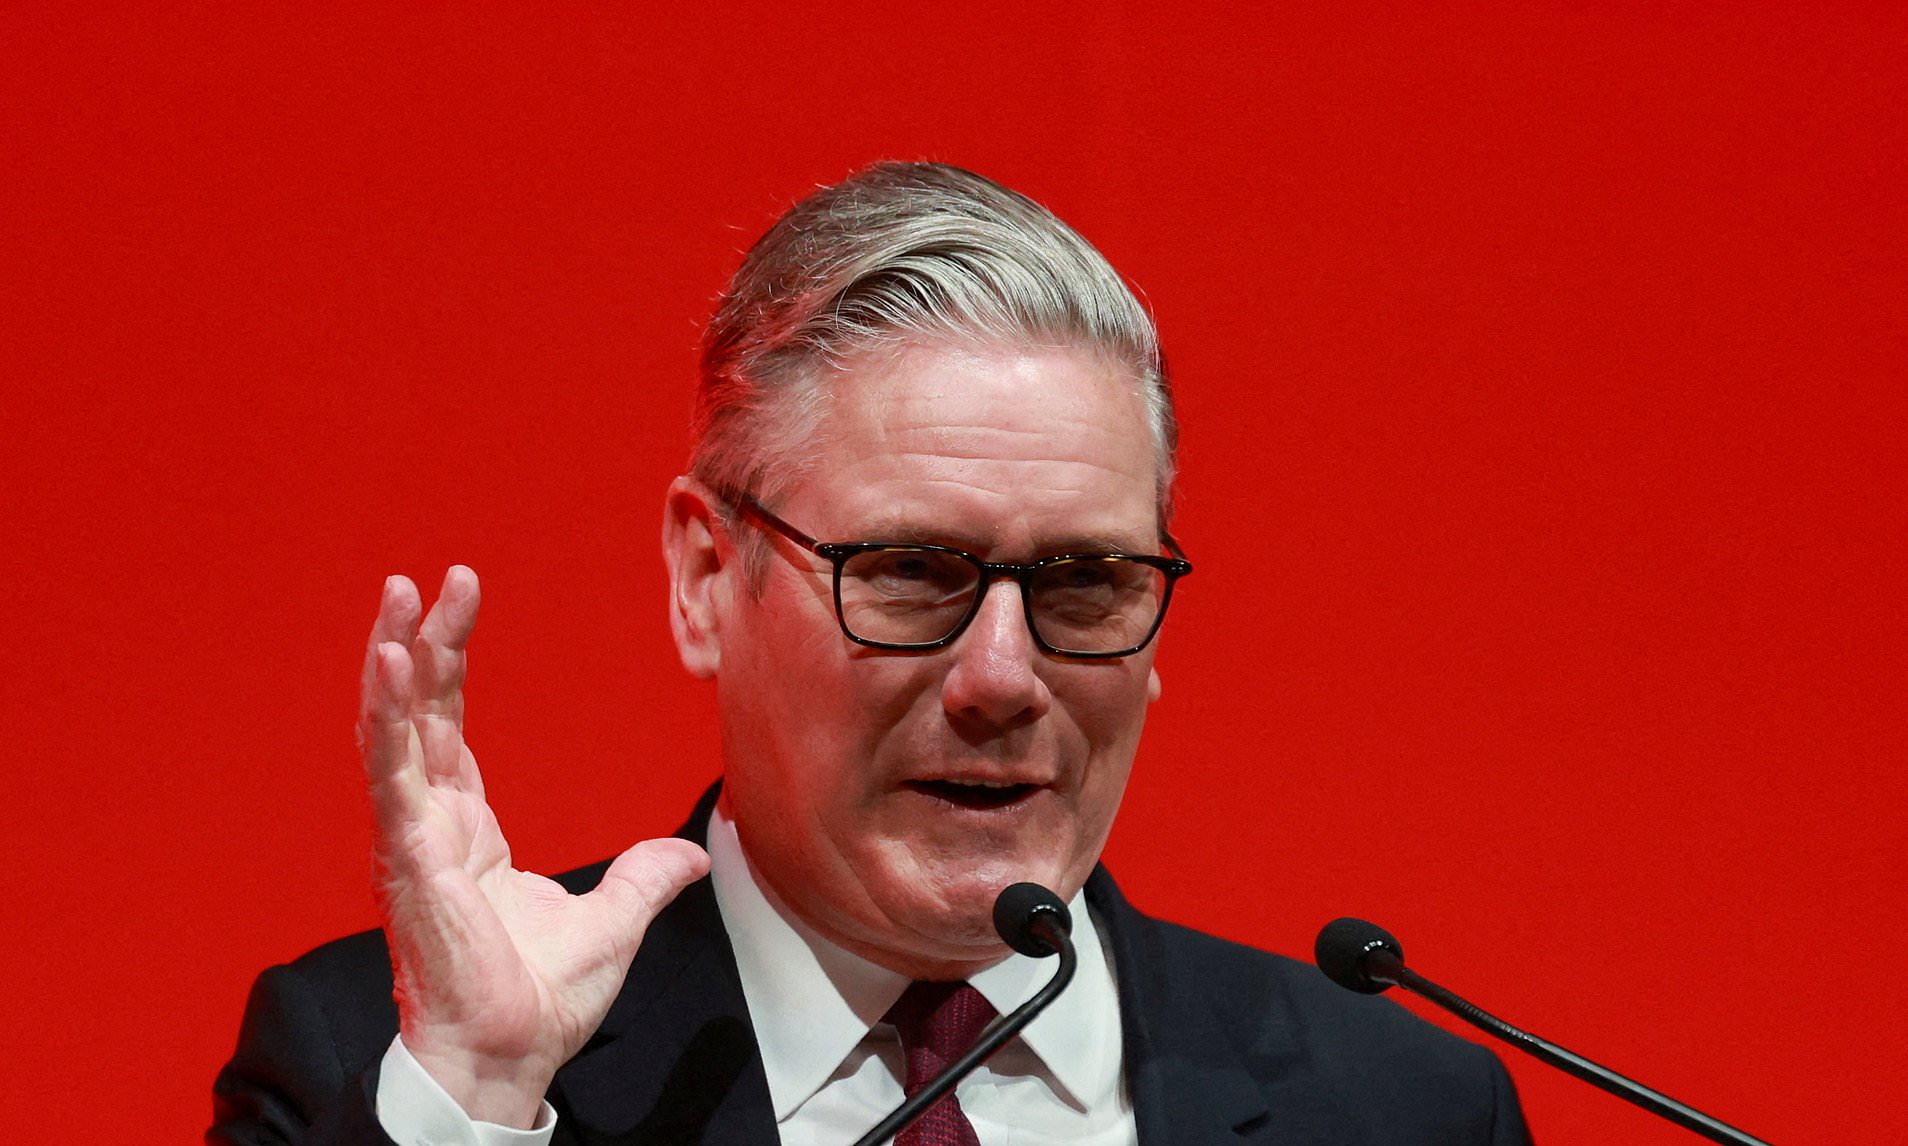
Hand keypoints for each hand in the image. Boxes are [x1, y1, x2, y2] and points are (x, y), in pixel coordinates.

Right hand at [358, 567, 709, 1127]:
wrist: (508, 1057)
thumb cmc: (537, 1001)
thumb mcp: (612, 922)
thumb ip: (644, 877)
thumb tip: (693, 856)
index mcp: (464, 829)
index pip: (448, 725)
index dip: (450, 663)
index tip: (460, 599)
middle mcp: (428, 822)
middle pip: (415, 712)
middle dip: (418, 640)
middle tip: (427, 576)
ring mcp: (411, 837)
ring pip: (391, 729)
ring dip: (391, 658)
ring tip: (397, 594)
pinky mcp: (408, 857)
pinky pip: (391, 773)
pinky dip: (386, 715)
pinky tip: (387, 662)